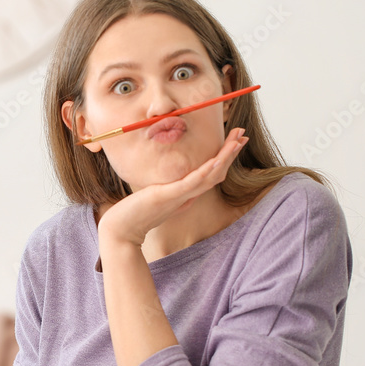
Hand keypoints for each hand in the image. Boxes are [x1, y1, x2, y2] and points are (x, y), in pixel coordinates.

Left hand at [97, 128, 248, 247]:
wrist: (121, 230)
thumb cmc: (135, 213)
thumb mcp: (155, 195)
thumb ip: (167, 188)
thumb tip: (171, 177)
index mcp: (186, 194)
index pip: (211, 174)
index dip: (224, 158)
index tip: (234, 141)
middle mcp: (187, 196)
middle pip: (216, 173)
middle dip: (230, 153)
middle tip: (243, 134)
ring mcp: (180, 197)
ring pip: (209, 176)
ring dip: (225, 158)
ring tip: (237, 142)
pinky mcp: (169, 197)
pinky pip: (191, 183)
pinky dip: (205, 172)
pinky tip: (216, 161)